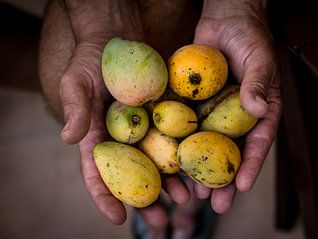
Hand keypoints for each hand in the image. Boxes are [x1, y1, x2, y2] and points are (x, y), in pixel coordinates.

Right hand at [39, 0, 189, 227]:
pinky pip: (174, 140)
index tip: (119, 218)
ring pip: (157, 164)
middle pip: (133, 177)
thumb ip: (75, 108)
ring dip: (171, 184)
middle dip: (147, 201)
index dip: (105, 197)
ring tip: (185, 201)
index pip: (97, 172)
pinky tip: (197, 171)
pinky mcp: (163, 116)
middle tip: (161, 222)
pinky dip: (184, 157)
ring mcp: (144, 129)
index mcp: (97, 136)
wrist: (118, 36)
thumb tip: (69, 139)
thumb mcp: (77, 80)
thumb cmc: (92, 58)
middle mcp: (123, 138)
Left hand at [192, 0, 281, 212]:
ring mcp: (213, 113)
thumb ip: (259, 83)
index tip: (241, 186)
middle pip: (230, 153)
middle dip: (223, 180)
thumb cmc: (248, 37)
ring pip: (207, 146)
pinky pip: (187, 127)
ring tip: (193, 194)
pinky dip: (181, 145)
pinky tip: (172, 163)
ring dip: (200, 170)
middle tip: (216, 204)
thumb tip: (259, 109)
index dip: (251, 165)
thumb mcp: (259, 58)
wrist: (226, 19)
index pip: (258, 142)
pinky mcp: (193, 104)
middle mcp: (235, 118)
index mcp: (259, 111)